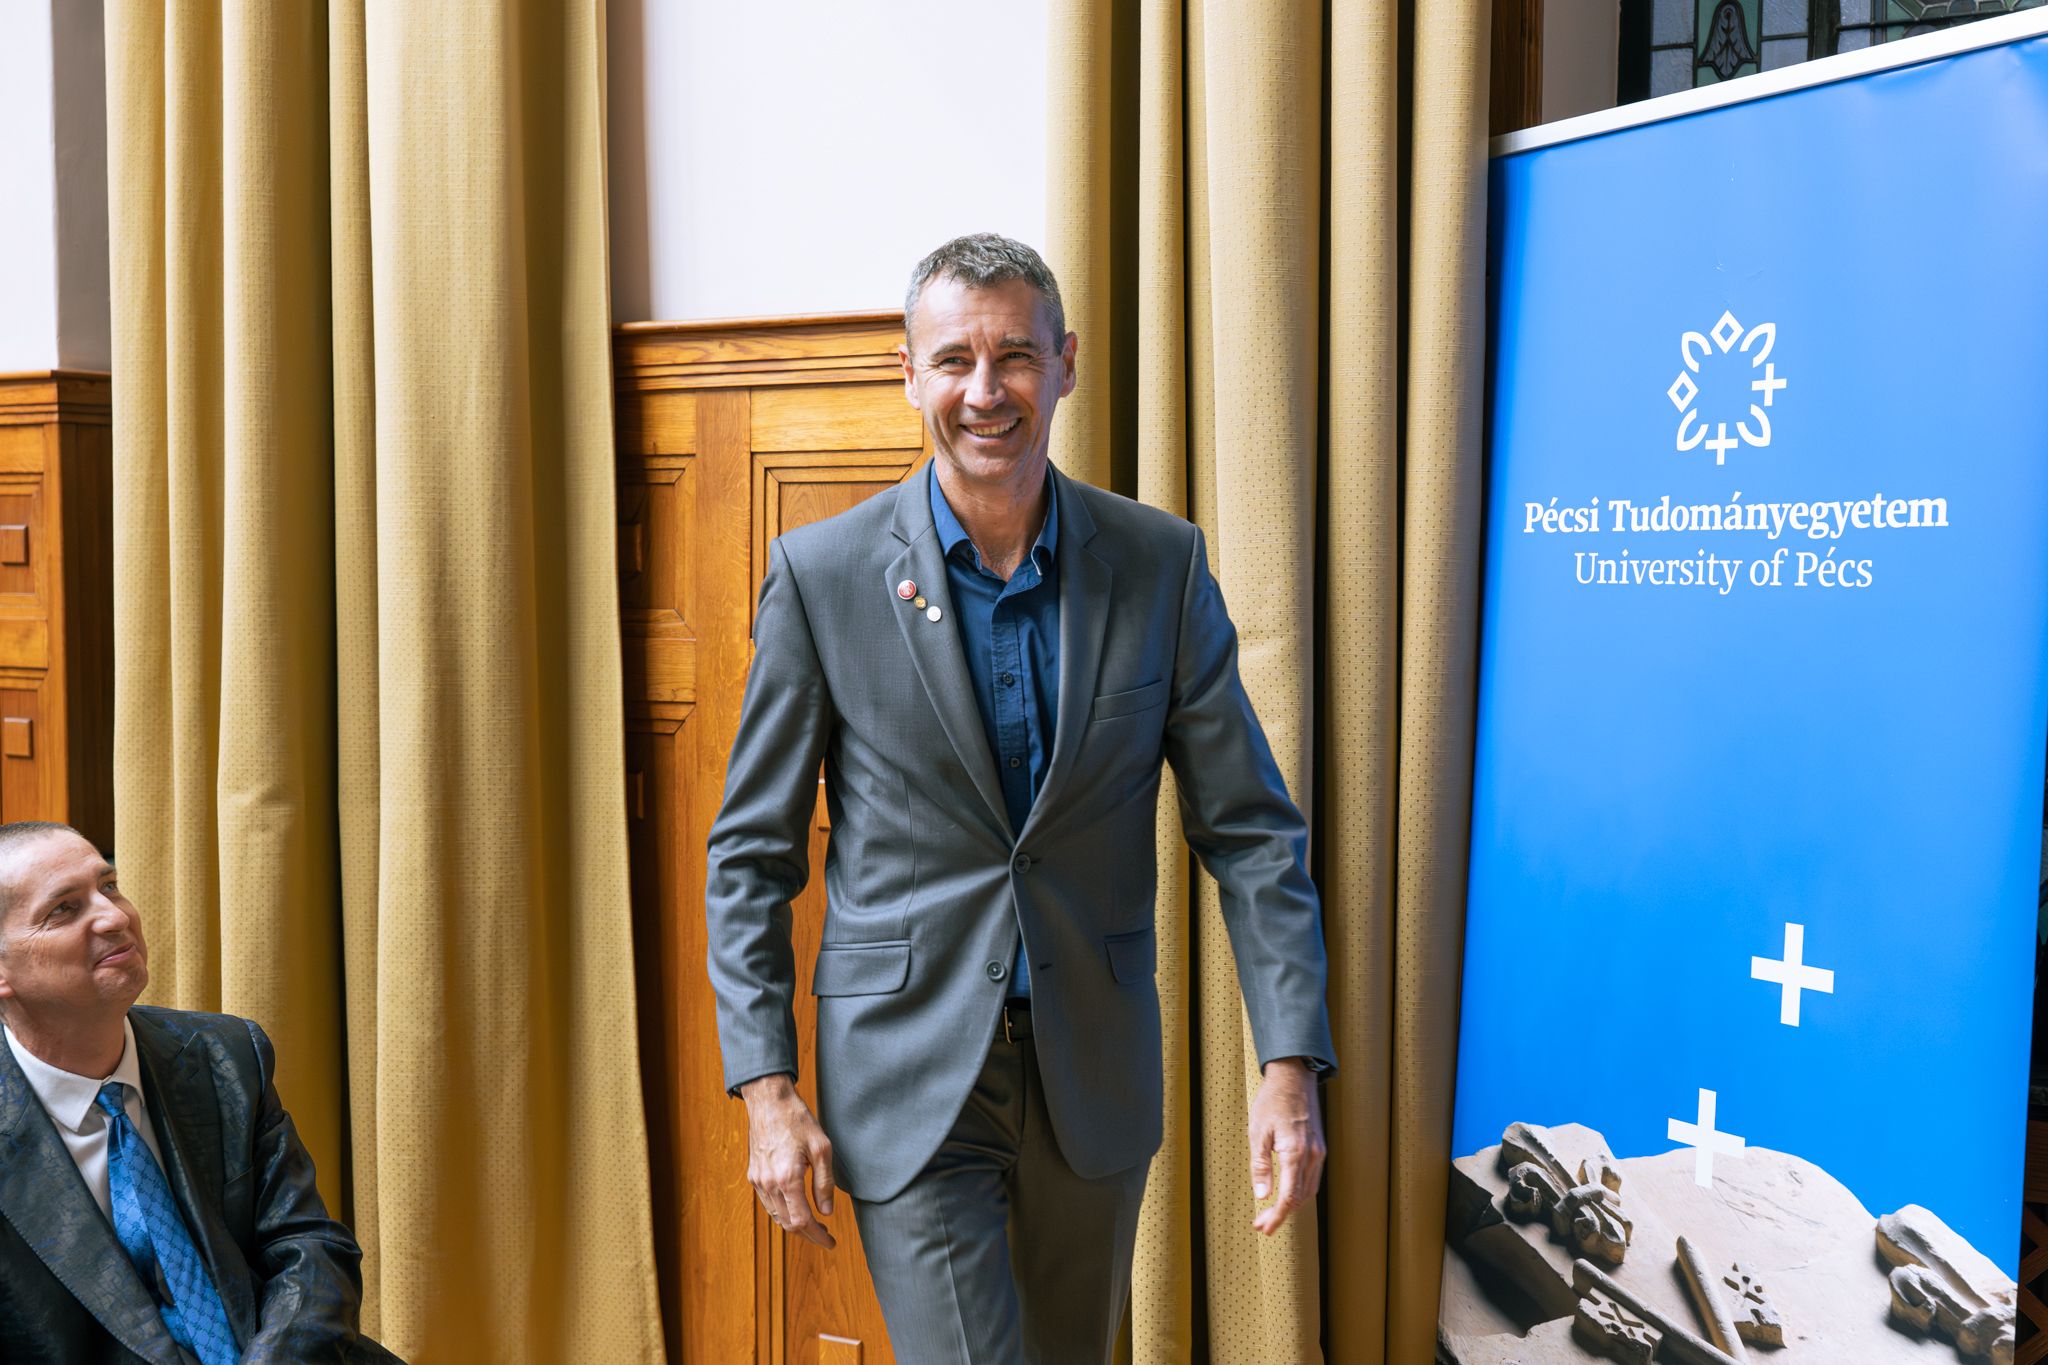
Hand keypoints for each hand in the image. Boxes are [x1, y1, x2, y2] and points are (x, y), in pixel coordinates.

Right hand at [739, 1074, 837, 1248]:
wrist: (768, 1101)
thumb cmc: (797, 1120)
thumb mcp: (822, 1148)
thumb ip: (825, 1183)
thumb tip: (826, 1211)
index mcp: (788, 1179)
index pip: (803, 1221)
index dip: (818, 1236)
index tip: (831, 1242)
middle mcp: (769, 1184)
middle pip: (788, 1224)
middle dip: (808, 1235)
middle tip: (825, 1237)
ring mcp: (759, 1180)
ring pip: (777, 1216)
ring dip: (795, 1225)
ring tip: (813, 1225)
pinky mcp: (753, 1175)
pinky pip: (768, 1204)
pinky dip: (782, 1212)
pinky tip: (795, 1209)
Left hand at [1248, 1057, 1325, 1235]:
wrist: (1294, 1077)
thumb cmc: (1272, 1101)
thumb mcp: (1258, 1132)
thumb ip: (1261, 1166)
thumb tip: (1263, 1196)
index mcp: (1295, 1153)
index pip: (1288, 1197)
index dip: (1276, 1217)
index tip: (1263, 1228)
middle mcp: (1312, 1156)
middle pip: (1300, 1198)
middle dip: (1281, 1215)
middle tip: (1262, 1225)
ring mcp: (1318, 1152)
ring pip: (1308, 1191)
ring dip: (1291, 1206)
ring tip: (1270, 1214)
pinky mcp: (1319, 1148)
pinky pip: (1312, 1179)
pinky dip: (1300, 1192)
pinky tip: (1286, 1195)